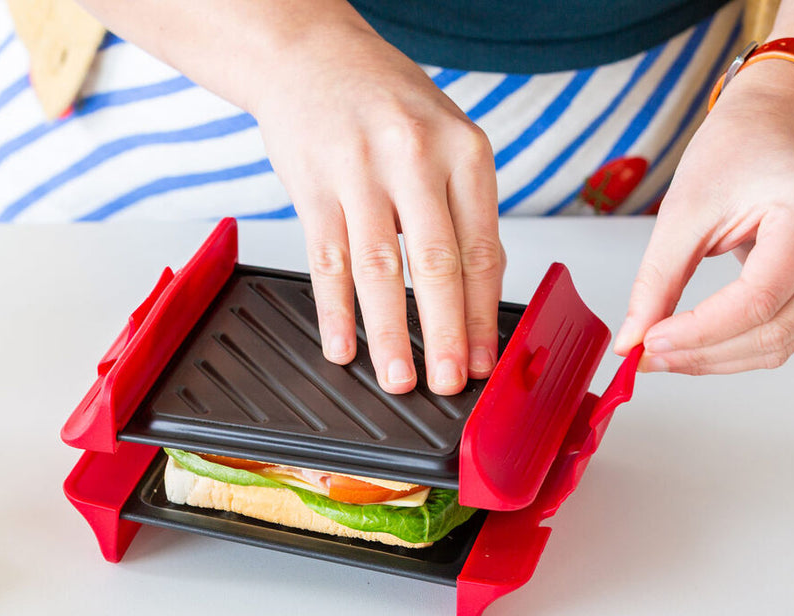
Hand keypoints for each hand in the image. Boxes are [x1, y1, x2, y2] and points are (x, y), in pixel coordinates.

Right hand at [252, 25, 503, 394]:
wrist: (309, 55)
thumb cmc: (384, 103)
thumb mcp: (444, 139)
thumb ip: (461, 208)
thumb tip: (476, 291)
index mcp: (463, 151)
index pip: (481, 248)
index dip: (483, 313)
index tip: (484, 359)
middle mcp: (415, 159)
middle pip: (435, 264)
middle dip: (445, 333)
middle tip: (448, 381)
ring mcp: (360, 173)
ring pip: (377, 270)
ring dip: (388, 333)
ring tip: (396, 377)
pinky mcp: (313, 187)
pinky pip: (326, 261)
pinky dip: (334, 311)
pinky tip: (342, 345)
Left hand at [616, 59, 793, 373]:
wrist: (775, 125)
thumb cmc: (740, 149)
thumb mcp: (683, 211)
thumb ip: (656, 281)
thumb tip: (633, 337)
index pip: (757, 300)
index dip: (699, 332)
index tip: (649, 342)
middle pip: (774, 330)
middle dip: (703, 353)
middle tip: (647, 356)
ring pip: (783, 342)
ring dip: (718, 357)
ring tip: (665, 352)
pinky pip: (787, 331)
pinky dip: (737, 345)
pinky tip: (697, 342)